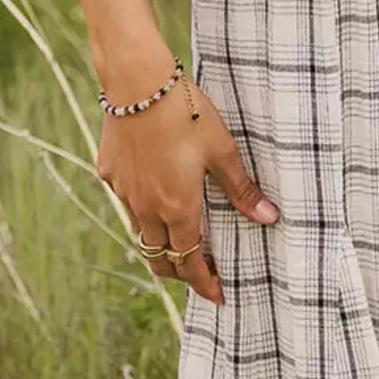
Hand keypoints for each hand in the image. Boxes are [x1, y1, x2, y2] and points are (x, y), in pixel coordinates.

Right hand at [95, 67, 278, 305]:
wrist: (138, 83)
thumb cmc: (186, 113)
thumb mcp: (222, 150)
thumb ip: (241, 188)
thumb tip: (269, 217)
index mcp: (178, 209)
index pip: (189, 262)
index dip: (204, 283)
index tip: (217, 295)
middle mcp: (146, 209)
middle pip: (160, 258)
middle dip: (181, 272)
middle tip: (199, 273)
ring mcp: (124, 192)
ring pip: (140, 233)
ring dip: (160, 244)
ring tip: (178, 239)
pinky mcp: (109, 172)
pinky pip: (126, 200)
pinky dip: (141, 208)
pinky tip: (153, 192)